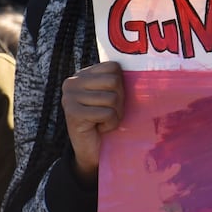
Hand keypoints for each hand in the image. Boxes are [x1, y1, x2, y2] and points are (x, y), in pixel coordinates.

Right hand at [61, 61, 124, 185]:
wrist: (93, 149)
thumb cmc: (106, 119)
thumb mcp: (113, 94)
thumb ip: (118, 79)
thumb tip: (141, 63)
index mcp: (82, 74)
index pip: (113, 67)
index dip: (121, 85)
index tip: (111, 99)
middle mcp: (72, 82)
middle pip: (114, 81)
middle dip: (119, 100)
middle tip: (108, 112)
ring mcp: (69, 97)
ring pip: (111, 98)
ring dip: (114, 113)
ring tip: (103, 120)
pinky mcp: (72, 113)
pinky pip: (107, 113)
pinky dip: (110, 123)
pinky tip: (99, 128)